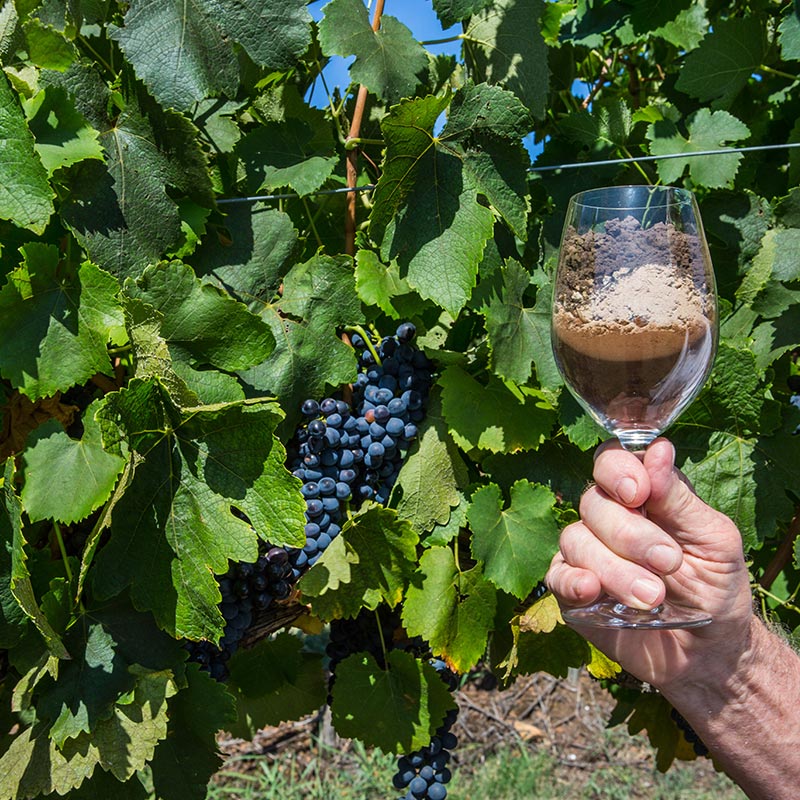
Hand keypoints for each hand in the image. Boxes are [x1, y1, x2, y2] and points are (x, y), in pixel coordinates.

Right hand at [546, 438, 754, 697]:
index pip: (610, 462)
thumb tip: (659, 448)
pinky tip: (593, 591)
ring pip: (575, 540)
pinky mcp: (571, 591)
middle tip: (669, 562)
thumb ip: (679, 498)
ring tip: (654, 597)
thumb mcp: (713, 540)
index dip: (617, 471)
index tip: (638, 493)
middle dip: (630, 534)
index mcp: (641, 497)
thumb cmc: (717, 588)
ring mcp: (585, 554)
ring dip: (615, 569)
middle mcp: (606, 519)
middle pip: (592, 502)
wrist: (710, 652)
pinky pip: (557, 576)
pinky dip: (573, 581)